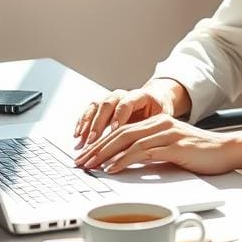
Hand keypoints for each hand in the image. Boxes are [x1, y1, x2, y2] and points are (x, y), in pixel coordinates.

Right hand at [73, 79, 189, 149]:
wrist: (157, 99)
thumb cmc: (160, 111)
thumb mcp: (163, 118)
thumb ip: (154, 128)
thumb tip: (146, 147)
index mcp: (140, 95)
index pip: (126, 104)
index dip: (119, 117)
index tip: (114, 131)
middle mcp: (123, 94)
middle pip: (107, 104)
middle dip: (99, 124)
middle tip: (93, 140)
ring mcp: (112, 99)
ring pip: (96, 106)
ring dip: (87, 124)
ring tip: (82, 140)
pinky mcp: (104, 106)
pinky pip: (90, 110)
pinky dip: (82, 122)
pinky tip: (78, 135)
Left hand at [74, 114, 241, 175]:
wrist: (227, 151)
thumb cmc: (200, 154)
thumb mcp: (170, 152)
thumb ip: (150, 153)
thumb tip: (125, 165)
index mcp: (156, 122)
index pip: (121, 131)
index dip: (100, 143)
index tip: (85, 156)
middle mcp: (159, 123)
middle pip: (120, 133)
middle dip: (97, 148)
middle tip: (80, 162)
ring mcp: (167, 133)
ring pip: (128, 141)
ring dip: (106, 154)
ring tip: (91, 166)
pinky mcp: (175, 145)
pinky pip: (144, 151)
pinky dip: (126, 159)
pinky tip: (114, 168)